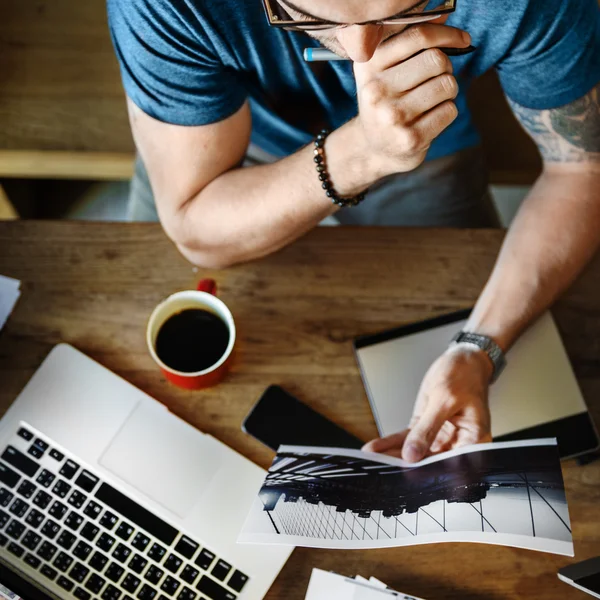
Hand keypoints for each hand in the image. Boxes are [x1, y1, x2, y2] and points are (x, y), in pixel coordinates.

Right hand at [353, 22, 470, 178]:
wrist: (373, 149)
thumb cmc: (386, 101)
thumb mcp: (385, 68)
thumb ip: (410, 38)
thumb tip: (443, 13)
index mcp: (369, 65)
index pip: (418, 36)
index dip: (448, 34)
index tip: (462, 39)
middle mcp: (375, 91)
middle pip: (437, 60)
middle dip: (446, 68)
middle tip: (436, 79)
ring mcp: (392, 117)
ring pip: (447, 85)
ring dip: (448, 91)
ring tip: (432, 100)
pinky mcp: (410, 138)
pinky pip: (450, 111)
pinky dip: (447, 112)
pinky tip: (430, 119)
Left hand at [362, 346, 492, 462]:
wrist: (462, 361)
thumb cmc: (464, 376)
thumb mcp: (444, 400)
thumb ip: (428, 428)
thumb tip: (412, 453)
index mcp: (473, 442)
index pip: (450, 466)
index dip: (427, 473)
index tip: (403, 472)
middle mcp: (458, 444)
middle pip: (430, 461)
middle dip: (404, 465)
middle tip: (382, 467)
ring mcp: (441, 437)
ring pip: (415, 452)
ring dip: (393, 455)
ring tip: (373, 459)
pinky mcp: (427, 428)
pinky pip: (408, 438)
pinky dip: (391, 442)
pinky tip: (376, 447)